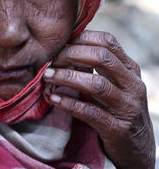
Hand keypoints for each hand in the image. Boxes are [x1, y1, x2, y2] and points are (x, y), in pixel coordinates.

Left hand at [43, 30, 155, 168]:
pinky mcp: (118, 129)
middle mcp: (132, 84)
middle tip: (50, 60)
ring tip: (47, 76)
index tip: (60, 42)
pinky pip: (91, 112)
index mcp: (130, 68)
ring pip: (96, 84)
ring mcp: (128, 107)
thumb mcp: (114, 82)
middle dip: (70, 55)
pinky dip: (70, 104)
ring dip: (67, 77)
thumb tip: (64, 48)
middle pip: (101, 57)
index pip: (107, 41)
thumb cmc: (118, 108)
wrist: (137, 147)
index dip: (80, 37)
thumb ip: (96, 65)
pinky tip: (54, 98)